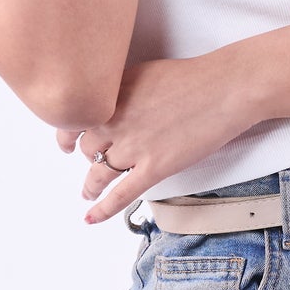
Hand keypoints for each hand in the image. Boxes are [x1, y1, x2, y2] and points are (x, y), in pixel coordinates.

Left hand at [55, 52, 258, 225]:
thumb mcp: (143, 72)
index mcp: (113, 96)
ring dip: (90, 185)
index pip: (75, 120)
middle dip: (86, 157)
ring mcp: (135, 146)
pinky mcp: (155, 167)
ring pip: (99, 172)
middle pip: (86, 148)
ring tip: (87, 191)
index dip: (66, 135)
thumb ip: (121, 91)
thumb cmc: (193, 77)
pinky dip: (103, 209)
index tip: (65, 142)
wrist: (225, 88)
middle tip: (88, 162)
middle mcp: (117, 121)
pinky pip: (122, 194)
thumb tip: (110, 106)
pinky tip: (91, 216)